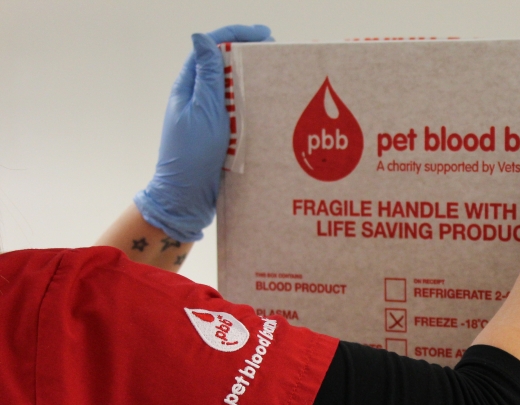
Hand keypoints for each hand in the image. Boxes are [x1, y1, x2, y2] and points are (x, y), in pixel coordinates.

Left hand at [134, 25, 272, 241]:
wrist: (185, 197)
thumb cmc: (191, 155)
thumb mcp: (203, 111)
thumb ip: (207, 76)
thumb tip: (202, 37)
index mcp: (189, 87)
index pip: (211, 47)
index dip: (236, 35)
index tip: (264, 34)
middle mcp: (197, 98)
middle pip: (222, 65)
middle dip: (249, 54)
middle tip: (276, 53)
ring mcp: (207, 117)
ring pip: (231, 89)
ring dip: (252, 80)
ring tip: (277, 78)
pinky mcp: (217, 135)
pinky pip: (236, 113)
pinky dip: (252, 106)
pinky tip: (268, 109)